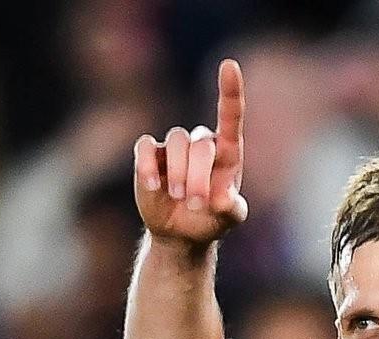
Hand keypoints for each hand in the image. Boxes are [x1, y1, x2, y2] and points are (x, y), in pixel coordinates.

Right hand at [134, 60, 248, 248]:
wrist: (182, 232)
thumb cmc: (211, 220)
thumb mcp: (229, 218)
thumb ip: (233, 209)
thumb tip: (223, 198)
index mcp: (227, 151)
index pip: (230, 116)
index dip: (230, 90)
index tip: (229, 65)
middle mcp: (201, 143)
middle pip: (200, 143)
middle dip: (199, 176)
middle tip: (197, 203)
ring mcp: (174, 147)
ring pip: (175, 141)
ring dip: (178, 172)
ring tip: (179, 197)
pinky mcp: (149, 155)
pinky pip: (145, 147)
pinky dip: (147, 165)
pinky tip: (153, 186)